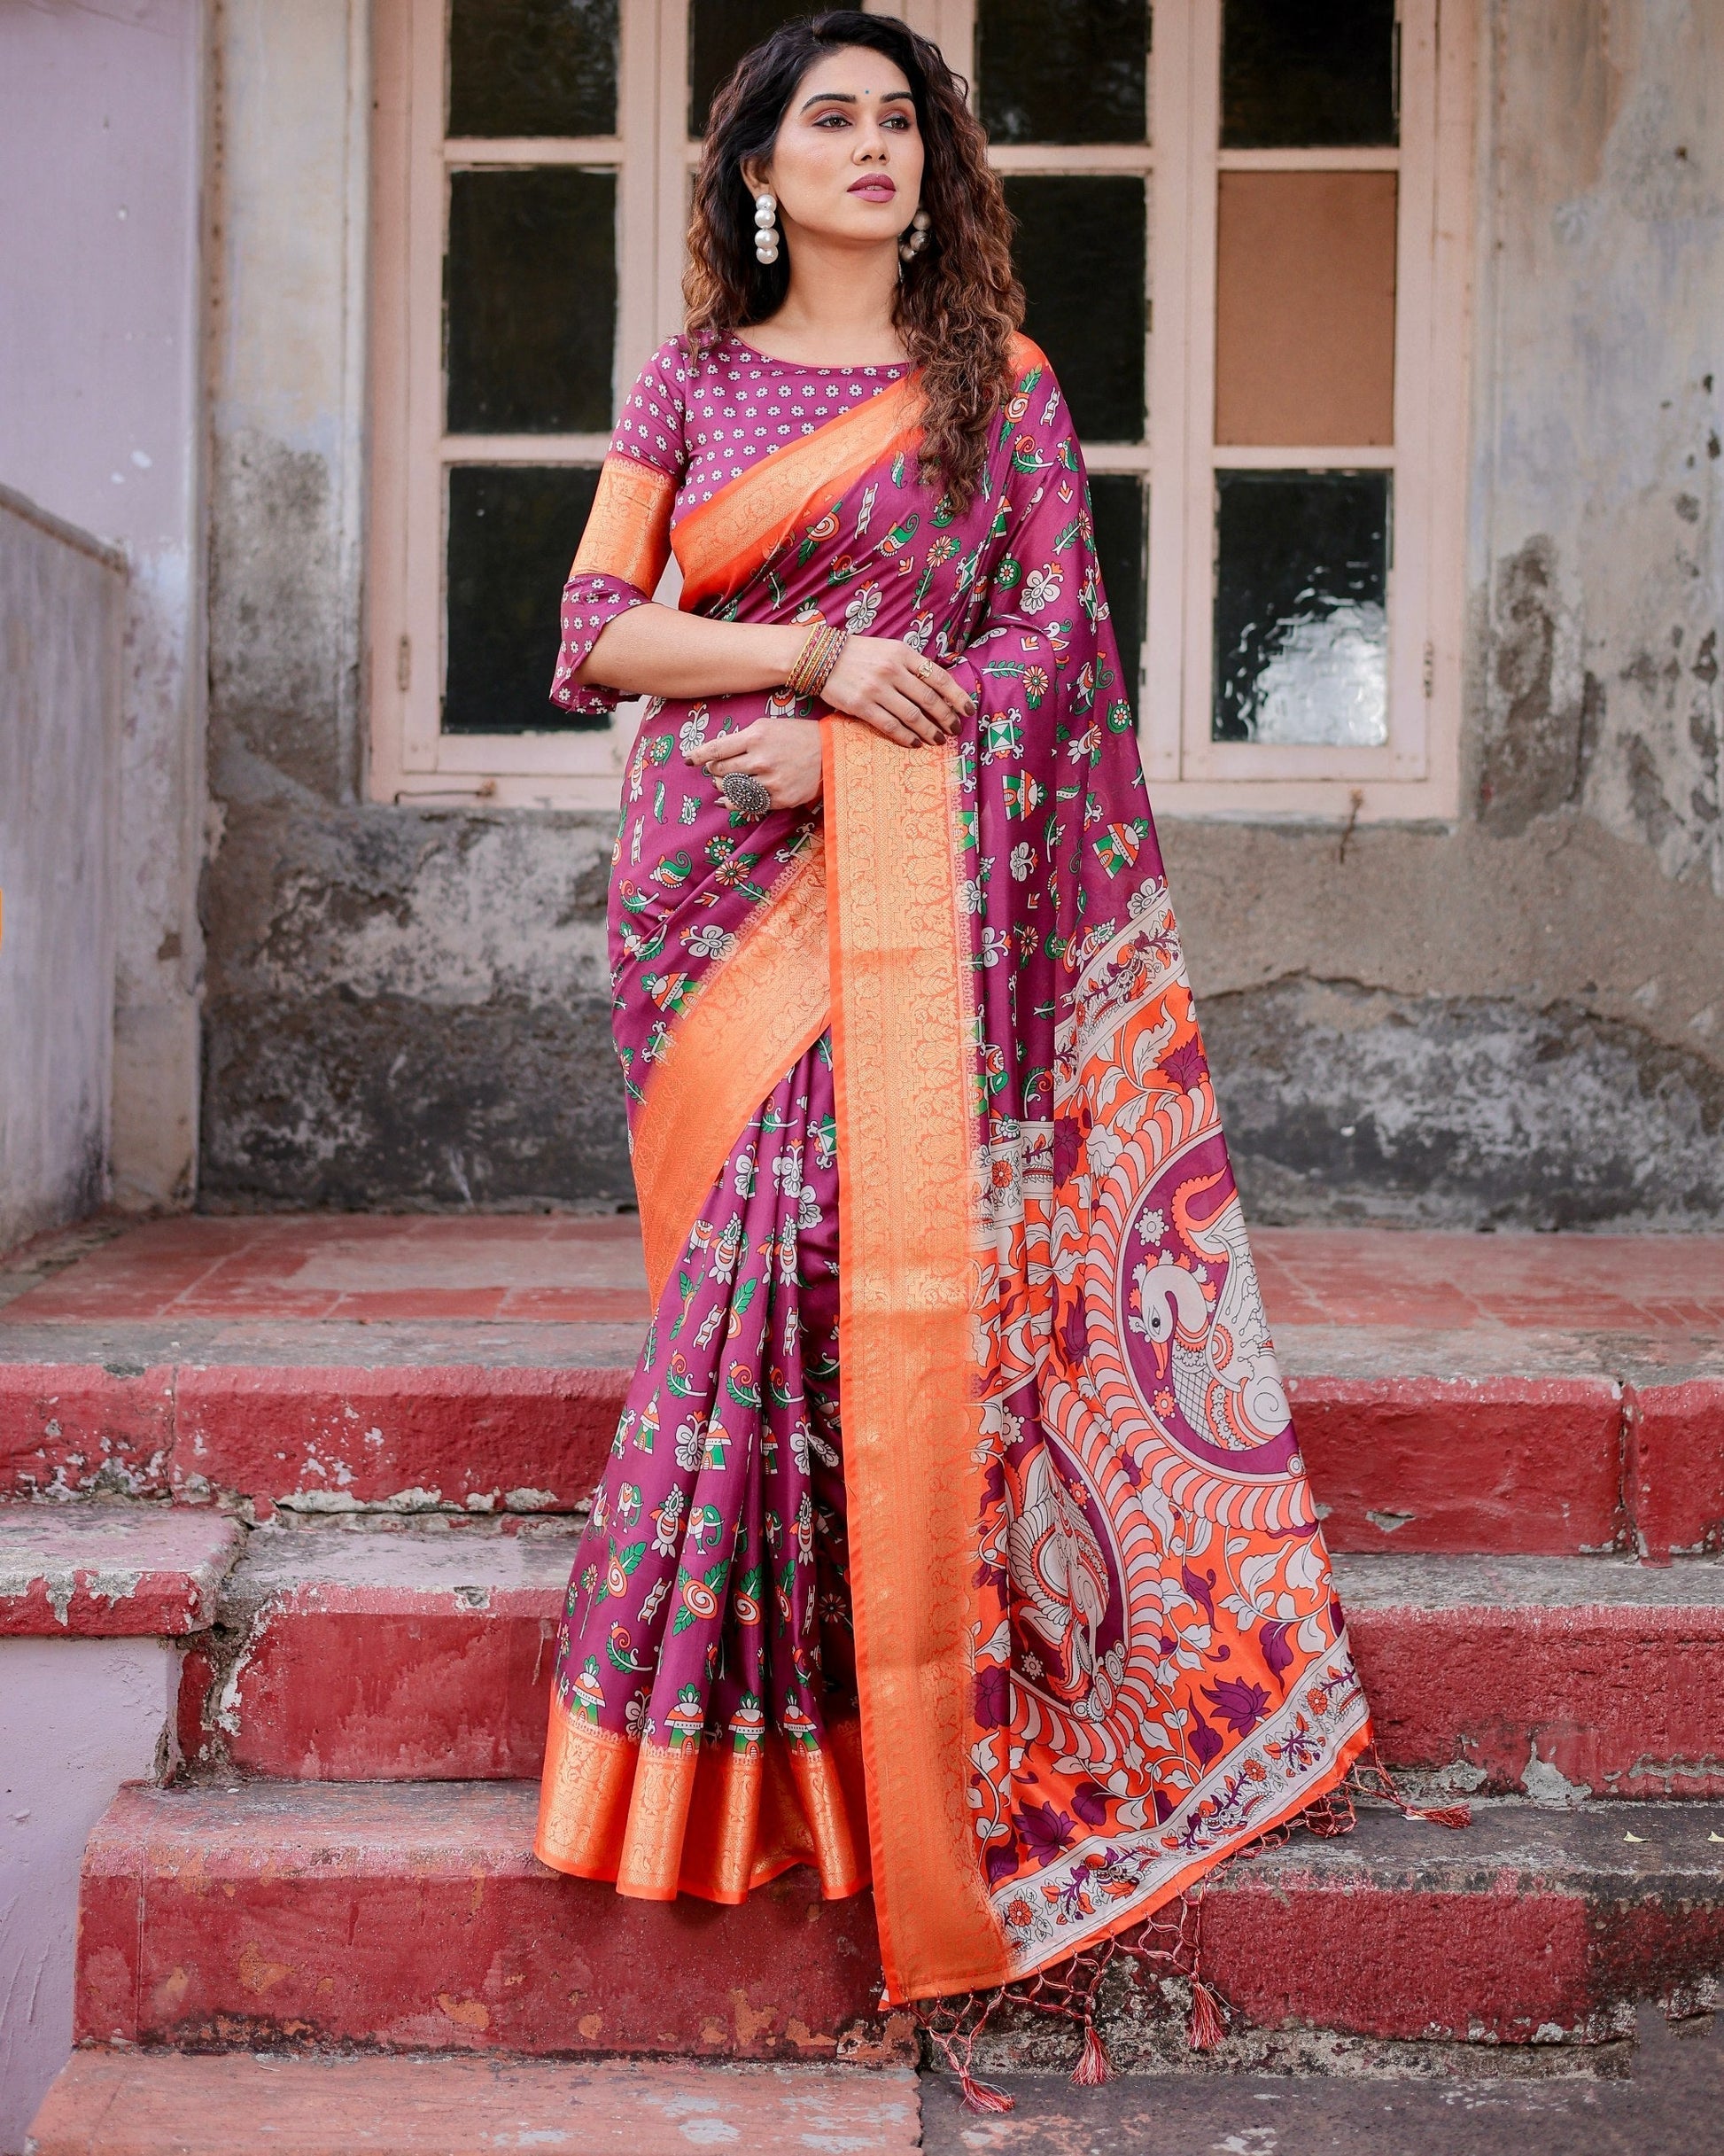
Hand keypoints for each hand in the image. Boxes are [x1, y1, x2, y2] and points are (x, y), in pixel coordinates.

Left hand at [684, 719, 823, 810]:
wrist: (830, 752)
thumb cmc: (796, 736)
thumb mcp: (768, 726)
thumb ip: (742, 738)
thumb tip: (716, 754)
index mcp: (756, 736)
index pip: (717, 749)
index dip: (699, 756)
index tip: (688, 761)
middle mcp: (761, 759)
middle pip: (722, 770)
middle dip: (714, 771)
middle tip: (715, 770)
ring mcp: (771, 781)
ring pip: (733, 789)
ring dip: (723, 786)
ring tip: (723, 782)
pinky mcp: (780, 798)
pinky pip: (748, 804)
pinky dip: (734, 802)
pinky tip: (727, 800)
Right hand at [820, 636, 973, 746]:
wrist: (821, 657)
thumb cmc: (860, 654)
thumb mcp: (889, 649)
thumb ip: (912, 665)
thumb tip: (939, 688)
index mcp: (903, 653)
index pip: (939, 677)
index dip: (957, 696)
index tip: (968, 710)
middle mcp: (892, 670)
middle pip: (929, 699)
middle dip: (947, 718)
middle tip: (955, 730)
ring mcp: (876, 689)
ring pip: (913, 716)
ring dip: (930, 731)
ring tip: (939, 740)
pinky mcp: (861, 706)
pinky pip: (890, 726)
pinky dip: (906, 737)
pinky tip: (916, 743)